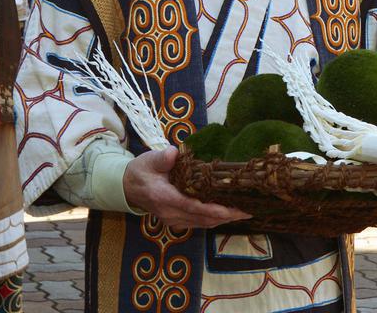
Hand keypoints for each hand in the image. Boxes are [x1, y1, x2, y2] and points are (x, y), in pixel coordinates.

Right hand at [123, 147, 250, 230]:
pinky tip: (227, 214)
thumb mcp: (149, 160)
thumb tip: (174, 153)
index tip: (233, 209)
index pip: (193, 206)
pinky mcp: (176, 222)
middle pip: (203, 219)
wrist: (127, 187)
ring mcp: (173, 220)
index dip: (215, 209)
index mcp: (165, 198)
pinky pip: (198, 224)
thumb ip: (162, 158)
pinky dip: (214, 220)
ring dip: (223, 220)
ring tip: (243, 212)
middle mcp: (170, 213)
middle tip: (249, 210)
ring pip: (203, 224)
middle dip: (227, 216)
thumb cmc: (141, 170)